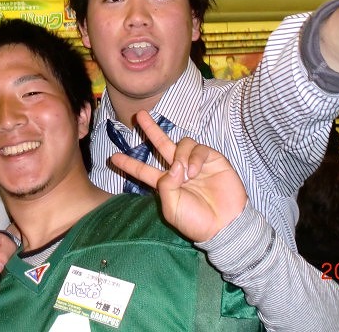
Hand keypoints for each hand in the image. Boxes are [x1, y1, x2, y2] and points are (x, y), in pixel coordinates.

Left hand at [110, 111, 246, 241]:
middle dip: (150, 130)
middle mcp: (178, 170)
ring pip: (182, 143)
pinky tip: (195, 171)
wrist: (225, 224)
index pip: (143, 170)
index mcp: (166, 184)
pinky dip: (195, 158)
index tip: (113, 157)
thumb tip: (173, 165)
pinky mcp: (212, 159)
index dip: (129, 163)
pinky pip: (199, 148)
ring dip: (180, 156)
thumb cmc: (196, 221)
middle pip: (161, 145)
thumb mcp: (172, 208)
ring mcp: (196, 163)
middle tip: (139, 115)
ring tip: (186, 174)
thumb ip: (166, 185)